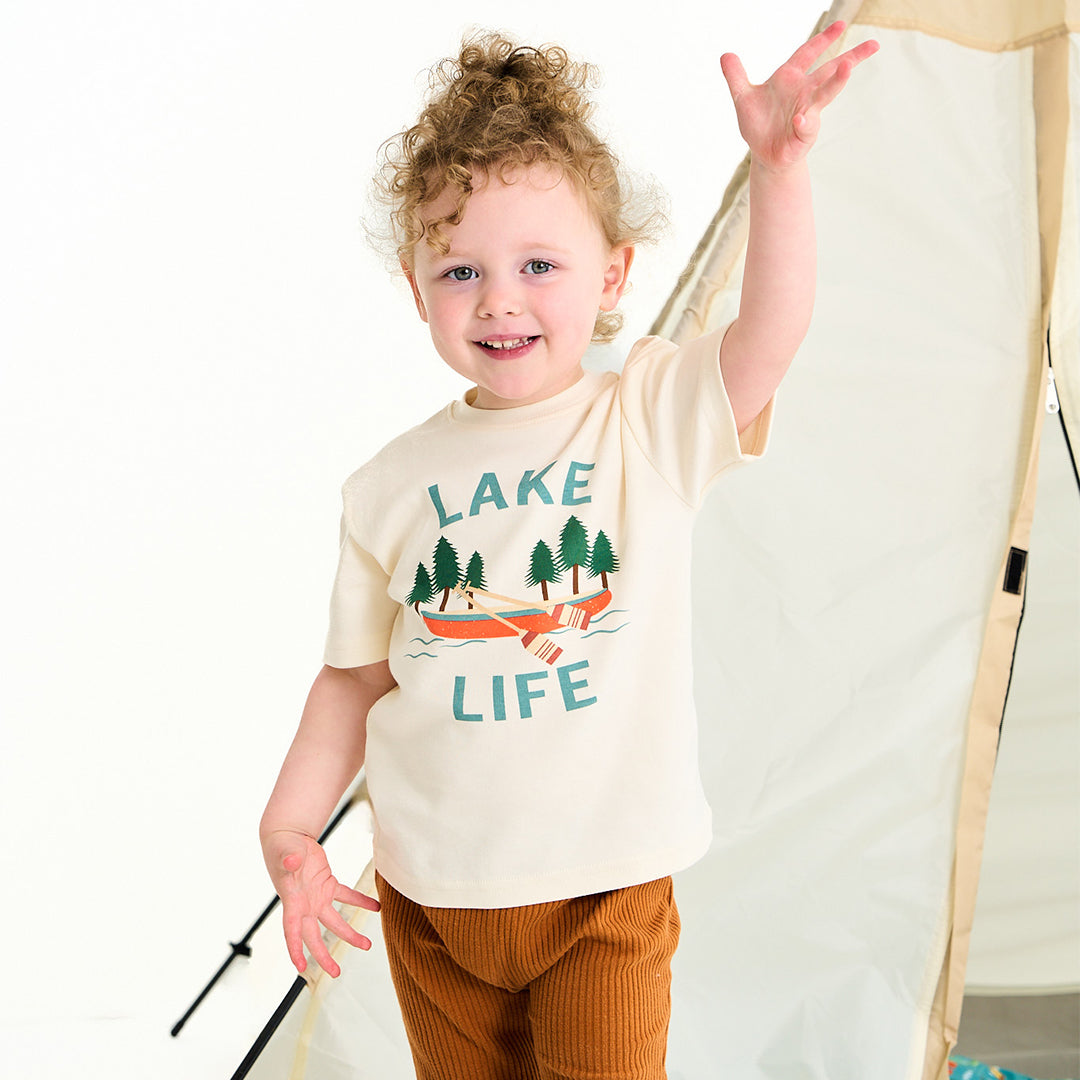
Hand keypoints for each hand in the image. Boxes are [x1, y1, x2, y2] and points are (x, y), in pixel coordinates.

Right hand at [264, 829, 379, 977]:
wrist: (288, 836)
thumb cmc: (282, 846)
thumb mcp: (284, 854)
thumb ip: (289, 860)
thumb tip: (292, 861)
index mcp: (291, 902)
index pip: (292, 931)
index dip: (296, 950)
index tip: (301, 968)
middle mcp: (304, 905)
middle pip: (314, 936)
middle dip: (324, 956)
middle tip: (336, 972)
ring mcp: (317, 896)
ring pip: (334, 921)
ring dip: (349, 933)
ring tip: (367, 945)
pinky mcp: (327, 884)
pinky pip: (346, 896)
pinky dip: (361, 901)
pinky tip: (376, 906)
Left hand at [721, 21, 878, 170]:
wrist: (764, 154)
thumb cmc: (759, 125)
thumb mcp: (743, 98)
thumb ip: (736, 77)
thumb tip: (725, 55)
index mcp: (790, 78)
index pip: (808, 53)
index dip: (822, 39)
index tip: (840, 25)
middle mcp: (804, 92)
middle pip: (831, 70)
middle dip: (851, 57)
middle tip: (873, 45)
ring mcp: (808, 111)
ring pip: (825, 94)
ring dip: (837, 81)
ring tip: (849, 67)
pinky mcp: (804, 133)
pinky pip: (806, 125)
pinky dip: (803, 123)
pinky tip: (800, 121)